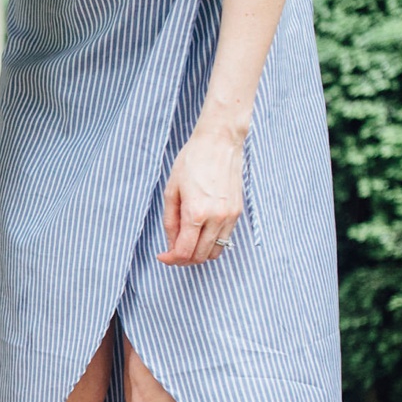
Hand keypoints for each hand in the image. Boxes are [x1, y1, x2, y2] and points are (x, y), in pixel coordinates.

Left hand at [157, 125, 244, 265]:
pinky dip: (211, 243)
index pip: (184, 252)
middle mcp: (216, 218)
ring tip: (186, 244)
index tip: (163, 256)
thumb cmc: (192, 161)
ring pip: (215, 251)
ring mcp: (230, 216)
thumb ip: (170, 221)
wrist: (219, 142)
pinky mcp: (238, 212)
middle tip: (172, 252)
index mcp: (196, 213)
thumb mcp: (171, 191)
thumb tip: (171, 244)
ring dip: (199, 254)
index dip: (171, 259)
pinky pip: (225, 239)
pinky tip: (200, 234)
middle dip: (183, 259)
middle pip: (200, 257)